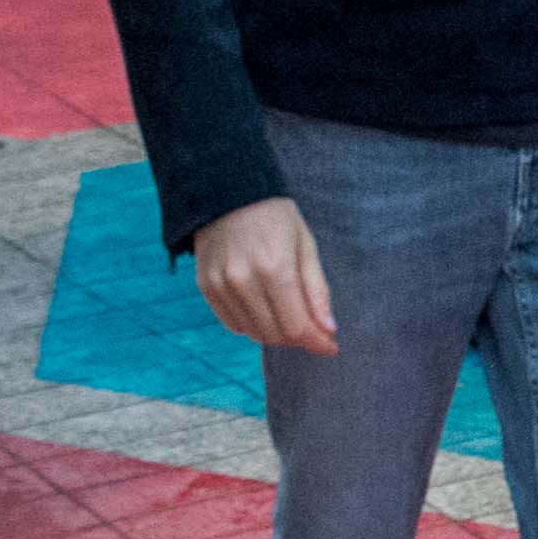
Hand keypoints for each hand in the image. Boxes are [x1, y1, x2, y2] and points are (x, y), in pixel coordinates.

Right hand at [193, 197, 333, 355]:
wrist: (227, 192)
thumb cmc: (275, 217)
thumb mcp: (305, 246)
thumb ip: (317, 291)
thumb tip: (328, 330)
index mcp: (274, 267)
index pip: (296, 326)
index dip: (316, 342)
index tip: (331, 346)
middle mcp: (243, 280)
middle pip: (275, 334)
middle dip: (299, 338)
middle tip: (313, 329)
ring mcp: (221, 285)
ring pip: (254, 333)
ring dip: (277, 334)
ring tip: (290, 316)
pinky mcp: (206, 287)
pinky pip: (233, 324)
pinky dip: (253, 325)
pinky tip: (264, 309)